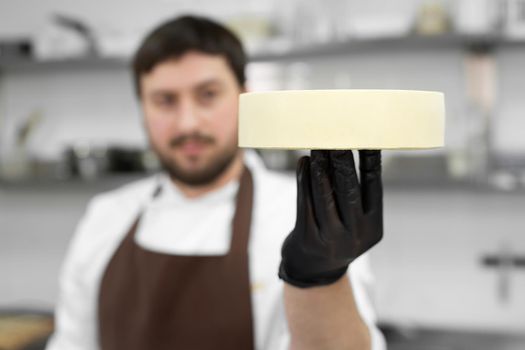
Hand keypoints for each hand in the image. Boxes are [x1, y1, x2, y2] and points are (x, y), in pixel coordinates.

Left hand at [279, 150, 382, 287]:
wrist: (314, 272)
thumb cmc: (335, 237)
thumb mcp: (353, 222)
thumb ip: (353, 195)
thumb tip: (344, 153)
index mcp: (374, 226)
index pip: (375, 187)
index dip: (371, 161)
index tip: (367, 138)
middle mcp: (356, 234)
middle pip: (349, 189)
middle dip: (342, 160)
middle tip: (337, 136)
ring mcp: (332, 239)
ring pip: (325, 194)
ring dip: (321, 166)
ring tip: (318, 145)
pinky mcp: (308, 238)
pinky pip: (305, 202)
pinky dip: (304, 180)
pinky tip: (304, 163)